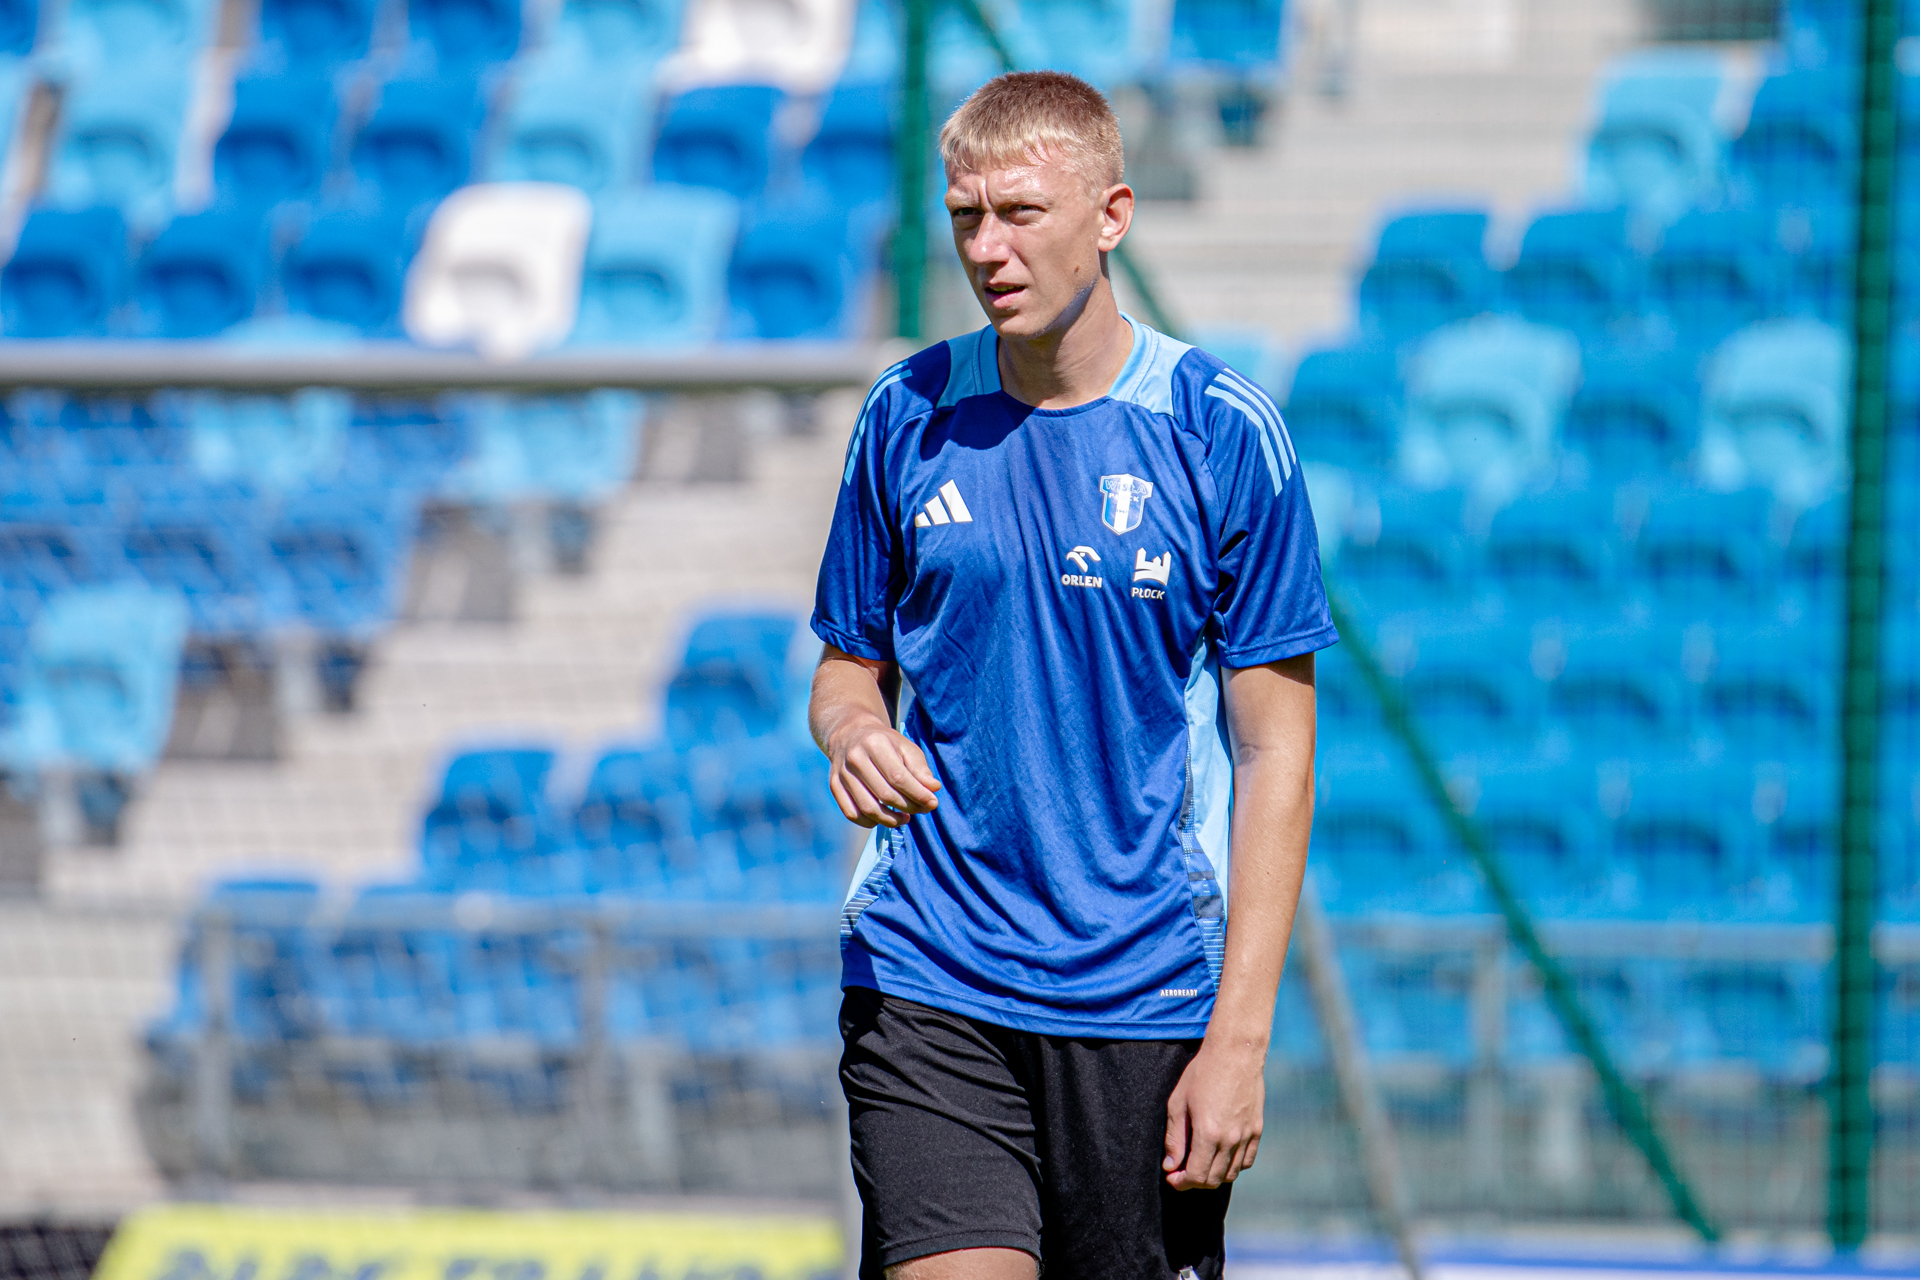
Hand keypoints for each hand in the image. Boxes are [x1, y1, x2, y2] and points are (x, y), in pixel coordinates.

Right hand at [826, 714, 940, 828]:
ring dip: (891, 819)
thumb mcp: (905, 747)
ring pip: (868, 808)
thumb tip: (933, 789)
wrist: (850, 734)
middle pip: (885, 794)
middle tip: (922, 810)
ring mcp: (842, 773)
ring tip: (905, 818)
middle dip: (908, 807)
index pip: (898, 777)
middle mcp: (855, 758)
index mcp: (875, 744)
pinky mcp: (834, 786)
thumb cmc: (884, 742)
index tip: (932, 803)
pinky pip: (852, 813)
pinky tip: (884, 818)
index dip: (917, 794)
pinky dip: (870, 822)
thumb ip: (920, 769)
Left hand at [1163, 1038, 1263, 1189]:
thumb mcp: (1178, 1103)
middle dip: (1195, 1182)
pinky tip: (1220, 1156)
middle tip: (1182, 1172)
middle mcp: (1231, 1139)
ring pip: (1231, 1174)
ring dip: (1213, 1176)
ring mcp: (1247, 1136)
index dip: (1182, 1183)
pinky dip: (1232, 1166)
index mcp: (1209, 1134)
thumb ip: (1174, 1139)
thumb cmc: (1201, 1074)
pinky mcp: (1257, 1130)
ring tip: (1200, 1164)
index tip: (1173, 1177)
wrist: (1235, 1053)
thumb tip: (1171, 1166)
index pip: (1197, 1176)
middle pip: (1214, 1179)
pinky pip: (1246, 1161)